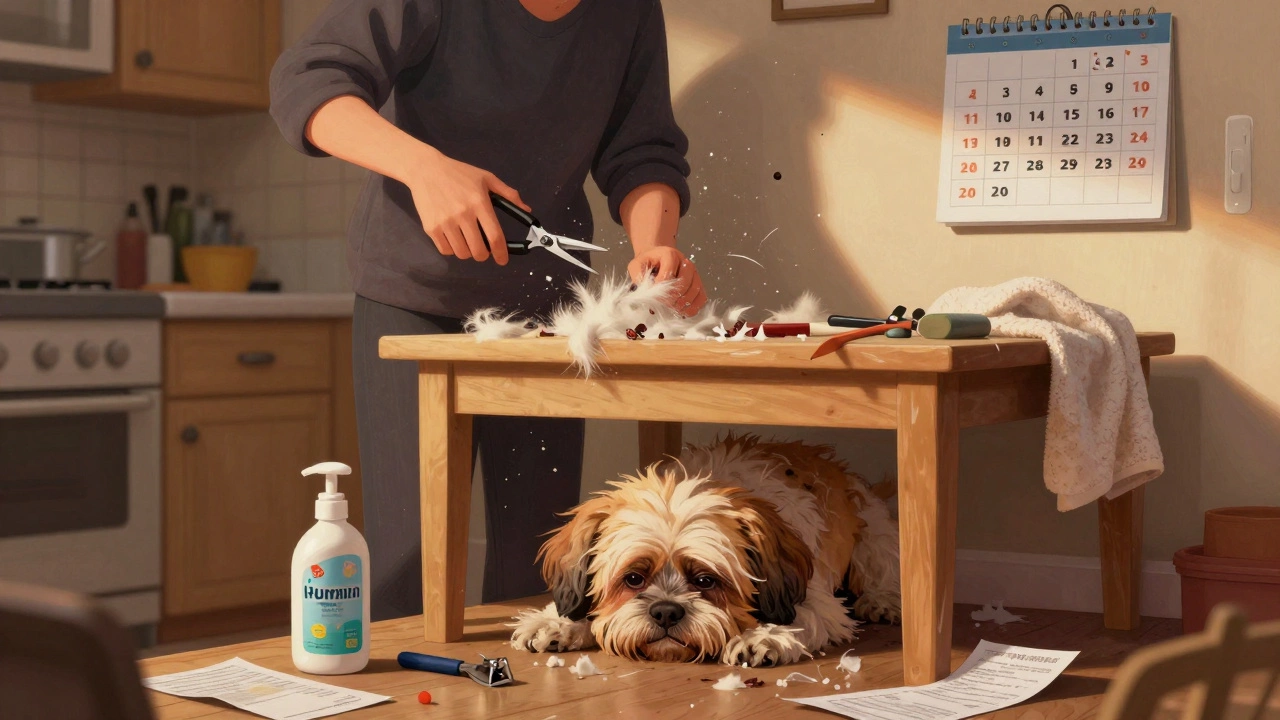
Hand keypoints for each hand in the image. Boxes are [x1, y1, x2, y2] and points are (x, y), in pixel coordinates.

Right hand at [404, 147, 527, 263]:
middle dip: (484, 255)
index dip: (502, 253)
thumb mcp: (487, 178)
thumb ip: (508, 194)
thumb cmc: (459, 173)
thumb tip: (526, 210)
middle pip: (478, 251)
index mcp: (479, 202)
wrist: (426, 170)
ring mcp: (445, 222)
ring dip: (468, 252)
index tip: (503, 260)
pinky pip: (446, 250)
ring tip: (467, 241)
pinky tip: (454, 238)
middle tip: (483, 249)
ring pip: (462, 253)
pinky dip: (452, 249)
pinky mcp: (431, 227)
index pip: (494, 236)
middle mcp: (463, 214)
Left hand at [628, 246, 706, 315]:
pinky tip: (683, 312)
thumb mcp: (636, 265)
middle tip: (662, 305)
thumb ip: (637, 276)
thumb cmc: (647, 263)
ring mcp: (694, 273)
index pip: (668, 274)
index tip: (652, 296)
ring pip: (694, 290)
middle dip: (672, 298)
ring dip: (683, 303)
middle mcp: (685, 262)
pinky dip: (694, 307)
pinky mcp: (698, 283)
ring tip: (672, 309)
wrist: (657, 260)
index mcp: (670, 254)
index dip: (660, 289)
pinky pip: (701, 297)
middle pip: (684, 283)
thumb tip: (643, 293)